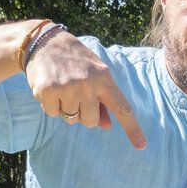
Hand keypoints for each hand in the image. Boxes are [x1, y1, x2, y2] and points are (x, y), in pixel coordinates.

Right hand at [24, 32, 146, 149]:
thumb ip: (103, 100)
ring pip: (71, 119)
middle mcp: (87, 83)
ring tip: (62, 87)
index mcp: (104, 78)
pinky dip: (50, 104)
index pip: (122, 107)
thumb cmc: (75, 61)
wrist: (45, 42)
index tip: (141, 145)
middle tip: (75, 94)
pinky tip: (49, 87)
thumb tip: (108, 125)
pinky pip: (52, 113)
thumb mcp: (95, 74)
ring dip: (66, 109)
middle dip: (83, 114)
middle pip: (91, 122)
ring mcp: (67, 87)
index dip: (132, 128)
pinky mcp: (47, 90)